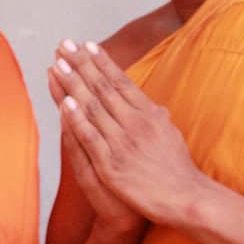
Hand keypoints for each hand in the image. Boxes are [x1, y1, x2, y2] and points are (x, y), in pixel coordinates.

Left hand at [51, 39, 206, 228]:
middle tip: (64, 45)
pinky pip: (90, 137)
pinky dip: (77, 119)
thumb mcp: (170, 134)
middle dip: (82, 65)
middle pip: (103, 88)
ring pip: (93, 108)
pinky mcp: (111, 164)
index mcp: (149, 114)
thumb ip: (156, 117)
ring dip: (74, 84)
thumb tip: (150, 104)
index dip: (102, 62)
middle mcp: (135, 123)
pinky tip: (65, 103)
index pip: (121, 82)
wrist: (185, 198)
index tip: (87, 44)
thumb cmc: (177, 168)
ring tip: (58, 64)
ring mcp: (122, 142)